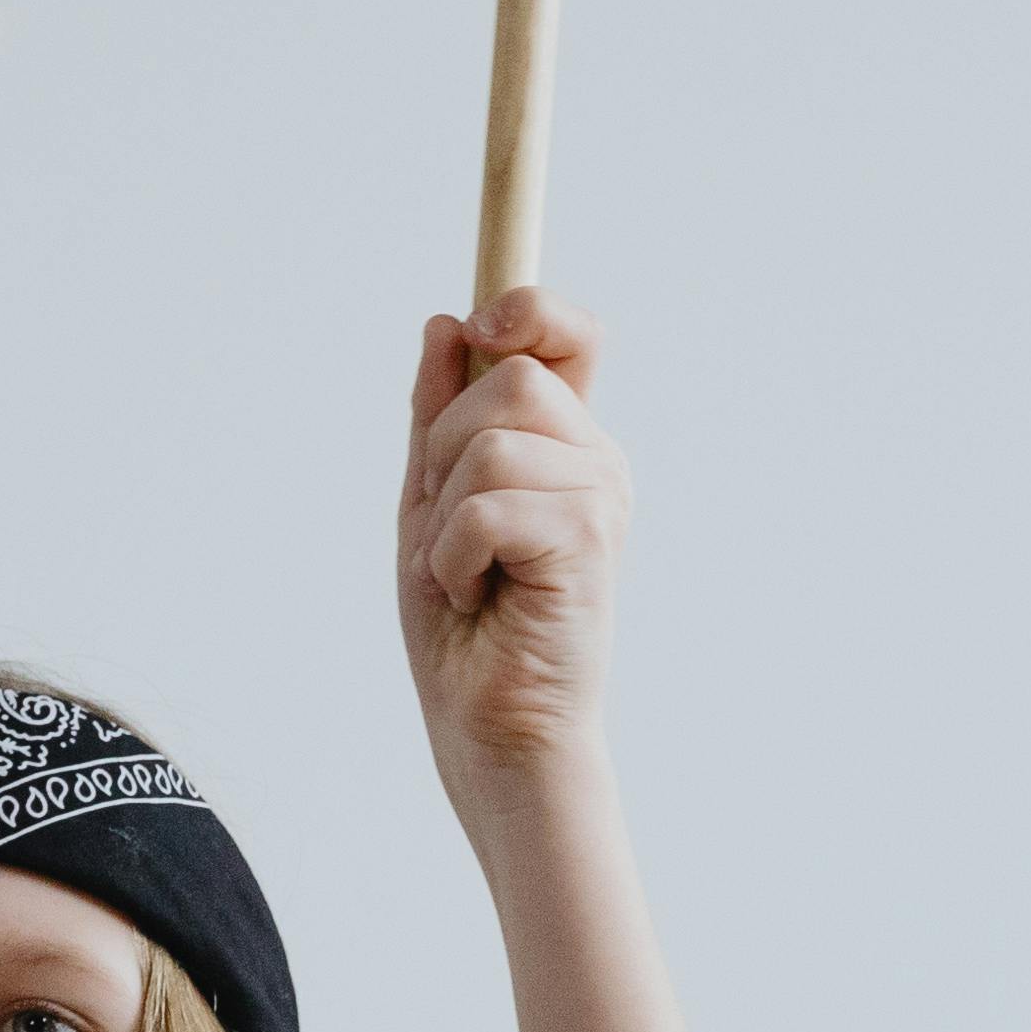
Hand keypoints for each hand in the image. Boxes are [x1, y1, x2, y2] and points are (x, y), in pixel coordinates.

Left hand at [398, 287, 630, 811]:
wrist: (490, 727)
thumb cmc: (465, 628)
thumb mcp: (430, 502)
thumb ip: (437, 416)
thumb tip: (445, 323)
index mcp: (564, 444)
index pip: (570, 332)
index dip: (530, 304)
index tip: (485, 325)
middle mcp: (595, 461)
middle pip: (512, 375)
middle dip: (444, 445)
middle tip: (449, 526)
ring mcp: (600, 497)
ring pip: (491, 439)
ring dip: (444, 513)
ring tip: (465, 571)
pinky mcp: (589, 540)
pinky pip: (488, 502)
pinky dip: (453, 554)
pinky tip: (475, 595)